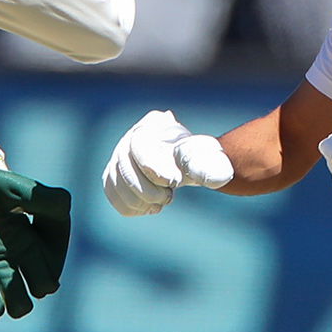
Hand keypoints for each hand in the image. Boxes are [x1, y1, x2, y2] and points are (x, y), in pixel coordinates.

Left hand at [0, 161, 70, 319]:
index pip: (45, 285)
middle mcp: (6, 267)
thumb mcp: (28, 190)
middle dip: (18, 303)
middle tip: (9, 281)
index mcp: (29, 252)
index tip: (33, 261)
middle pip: (20, 307)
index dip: (43, 282)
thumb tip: (64, 216)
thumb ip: (50, 202)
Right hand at [102, 110, 233, 216]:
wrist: (182, 166)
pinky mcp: (112, 174)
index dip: (154, 168)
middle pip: (125, 167)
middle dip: (148, 190)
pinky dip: (131, 206)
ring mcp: (118, 155)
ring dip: (140, 200)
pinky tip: (148, 206)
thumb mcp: (204, 161)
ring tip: (161, 200)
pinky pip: (112, 194)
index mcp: (154, 124)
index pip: (140, 146)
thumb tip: (219, 178)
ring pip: (117, 183)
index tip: (173, 182)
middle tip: (169, 197)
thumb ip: (208, 168)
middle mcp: (130, 135)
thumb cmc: (194, 160)